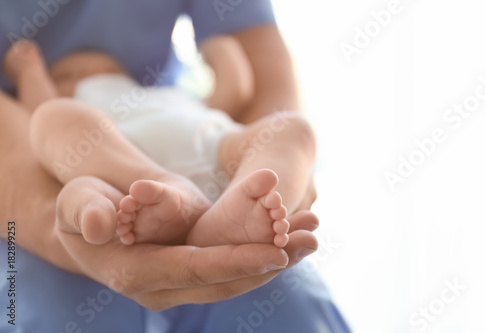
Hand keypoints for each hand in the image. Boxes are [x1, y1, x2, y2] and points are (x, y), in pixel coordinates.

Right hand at [56, 211, 318, 310]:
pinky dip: (262, 255)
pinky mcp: (193, 272)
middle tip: (310, 242)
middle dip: (270, 265)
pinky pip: (232, 269)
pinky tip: (291, 239)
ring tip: (311, 238)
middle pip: (226, 282)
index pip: (195, 271)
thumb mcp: (77, 201)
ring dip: (275, 261)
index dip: (237, 263)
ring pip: (235, 280)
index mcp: (136, 274)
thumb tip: (100, 226)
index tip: (277, 253)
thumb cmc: (86, 204)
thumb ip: (86, 211)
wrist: (94, 218)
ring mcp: (180, 284)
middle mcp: (162, 289)